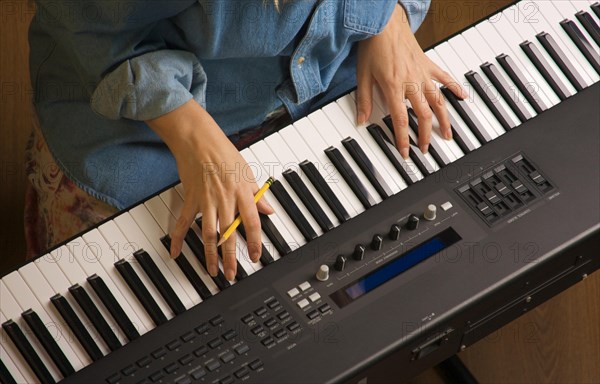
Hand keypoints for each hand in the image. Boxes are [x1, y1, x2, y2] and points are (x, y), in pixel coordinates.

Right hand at [146, 100, 273, 280]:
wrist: (199, 141)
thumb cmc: (224, 154)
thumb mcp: (248, 173)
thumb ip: (258, 195)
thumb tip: (269, 210)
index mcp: (242, 193)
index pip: (251, 223)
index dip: (254, 242)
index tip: (255, 257)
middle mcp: (225, 200)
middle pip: (228, 234)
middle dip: (230, 258)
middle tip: (231, 274)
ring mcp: (206, 201)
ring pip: (208, 234)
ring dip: (210, 255)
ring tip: (212, 270)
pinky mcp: (191, 199)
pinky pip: (183, 222)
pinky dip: (177, 238)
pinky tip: (175, 252)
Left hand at [356, 4, 466, 157]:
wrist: (384, 23)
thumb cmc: (373, 47)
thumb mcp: (362, 76)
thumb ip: (365, 101)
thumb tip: (361, 120)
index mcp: (394, 88)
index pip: (401, 120)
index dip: (403, 139)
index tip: (406, 153)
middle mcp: (411, 83)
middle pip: (423, 115)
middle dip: (425, 135)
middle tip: (427, 149)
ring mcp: (422, 74)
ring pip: (438, 101)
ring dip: (444, 120)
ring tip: (448, 134)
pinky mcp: (428, 64)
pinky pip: (445, 78)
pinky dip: (455, 88)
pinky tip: (463, 98)